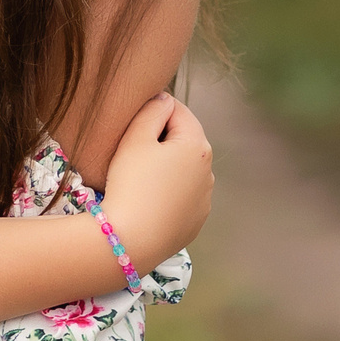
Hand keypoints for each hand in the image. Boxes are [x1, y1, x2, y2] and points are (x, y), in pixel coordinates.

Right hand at [99, 92, 213, 272]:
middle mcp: (209, 172)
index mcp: (198, 146)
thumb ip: (152, 110)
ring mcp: (205, 199)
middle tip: (131, 149)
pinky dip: (169, 191)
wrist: (130, 240)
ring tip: (138, 176)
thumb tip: (164, 100)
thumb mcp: (135, 138)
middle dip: (161, 139)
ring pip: (184, 170)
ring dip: (167, 166)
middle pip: (184, 141)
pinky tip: (148, 198)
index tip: (133, 121)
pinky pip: (182, 196)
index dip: (154, 110)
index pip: (178, 111)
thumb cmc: (131, 184)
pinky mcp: (195, 221)